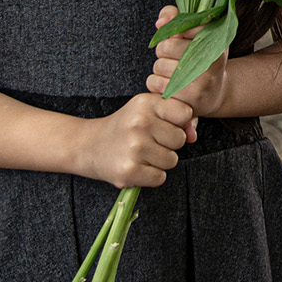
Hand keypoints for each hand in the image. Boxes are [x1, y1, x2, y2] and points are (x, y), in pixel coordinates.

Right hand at [78, 93, 192, 188]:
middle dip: (169, 144)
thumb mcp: (147, 110)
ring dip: (160, 161)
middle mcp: (140, 123)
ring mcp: (134, 148)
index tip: (163, 124)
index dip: (178, 122)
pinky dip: (151, 176)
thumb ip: (175, 115)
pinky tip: (137, 166)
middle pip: (180, 139)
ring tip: (141, 154)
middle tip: (149, 141)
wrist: (89, 146)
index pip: (185, 113)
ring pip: (172, 160)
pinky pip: (160, 178)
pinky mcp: (129, 171)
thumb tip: (192, 135)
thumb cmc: (125, 127)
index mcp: (146, 103)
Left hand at [147, 4, 229, 120]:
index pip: (183, 25)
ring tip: (175, 72)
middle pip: (166, 45)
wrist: (214, 94)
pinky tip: (170, 85)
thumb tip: (160, 23)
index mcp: (216, 40)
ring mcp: (201, 83)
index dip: (175, 31)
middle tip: (175, 57)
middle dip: (164, 50)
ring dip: (160, 68)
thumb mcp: (198, 34)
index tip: (181, 37)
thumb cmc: (202, 58)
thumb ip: (177, 18)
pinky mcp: (186, 101)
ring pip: (158, 65)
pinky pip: (154, 83)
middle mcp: (211, 61)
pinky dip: (156, 83)